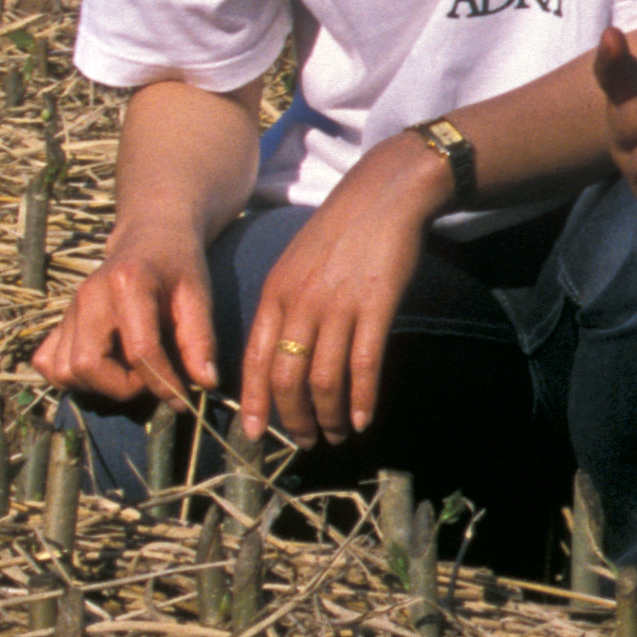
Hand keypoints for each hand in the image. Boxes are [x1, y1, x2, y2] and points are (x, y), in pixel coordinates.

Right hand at [34, 228, 220, 412]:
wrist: (150, 238)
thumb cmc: (178, 267)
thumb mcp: (198, 297)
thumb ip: (200, 340)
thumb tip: (205, 384)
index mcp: (127, 284)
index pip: (140, 350)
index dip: (163, 383)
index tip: (183, 399)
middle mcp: (89, 296)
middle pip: (88, 365)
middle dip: (123, 388)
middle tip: (152, 380)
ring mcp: (69, 309)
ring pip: (64, 371)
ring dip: (98, 386)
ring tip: (130, 374)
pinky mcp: (60, 321)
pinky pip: (47, 362)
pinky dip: (71, 378)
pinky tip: (103, 369)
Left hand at [238, 144, 441, 448]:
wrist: (382, 195)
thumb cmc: (339, 232)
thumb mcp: (294, 264)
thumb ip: (284, 306)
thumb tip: (279, 353)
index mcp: (275, 294)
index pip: (255, 360)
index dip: (253, 402)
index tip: (254, 434)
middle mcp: (300, 303)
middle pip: (286, 378)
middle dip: (293, 418)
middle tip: (304, 442)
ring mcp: (338, 305)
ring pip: (324, 378)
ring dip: (328, 415)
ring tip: (336, 434)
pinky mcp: (375, 305)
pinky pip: (364, 363)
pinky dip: (361, 398)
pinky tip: (362, 419)